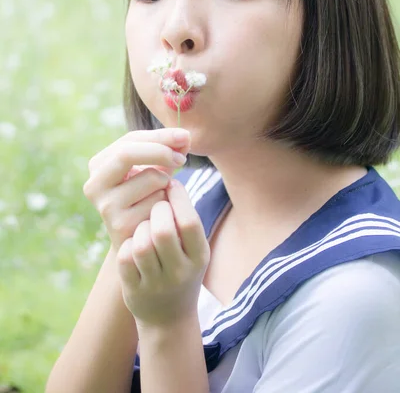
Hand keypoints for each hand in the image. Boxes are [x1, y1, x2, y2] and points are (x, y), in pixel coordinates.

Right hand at [82, 128, 190, 253]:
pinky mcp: (120, 225)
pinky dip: (166, 203)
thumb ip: (169, 149)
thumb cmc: (149, 195)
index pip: (130, 139)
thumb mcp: (155, 168)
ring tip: (162, 194)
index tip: (185, 137)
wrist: (141, 240)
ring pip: (151, 178)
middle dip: (161, 151)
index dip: (160, 136)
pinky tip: (159, 213)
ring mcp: (105, 206)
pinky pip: (157, 203)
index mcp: (99, 164)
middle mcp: (94, 184)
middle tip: (182, 158)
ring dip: (167, 183)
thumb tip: (185, 136)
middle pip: (126, 154)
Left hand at [116, 178, 210, 328]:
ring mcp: (156, 284)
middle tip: (156, 206)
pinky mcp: (134, 290)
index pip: (189, 221)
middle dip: (157, 210)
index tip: (170, 186)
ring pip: (141, 244)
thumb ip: (185, 217)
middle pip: (163, 230)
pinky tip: (134, 242)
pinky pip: (124, 258)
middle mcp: (180, 272)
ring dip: (140, 228)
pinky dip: (127, 245)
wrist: (169, 318)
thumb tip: (168, 179)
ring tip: (145, 225)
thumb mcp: (194, 248)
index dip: (178, 198)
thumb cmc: (182, 267)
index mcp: (199, 257)